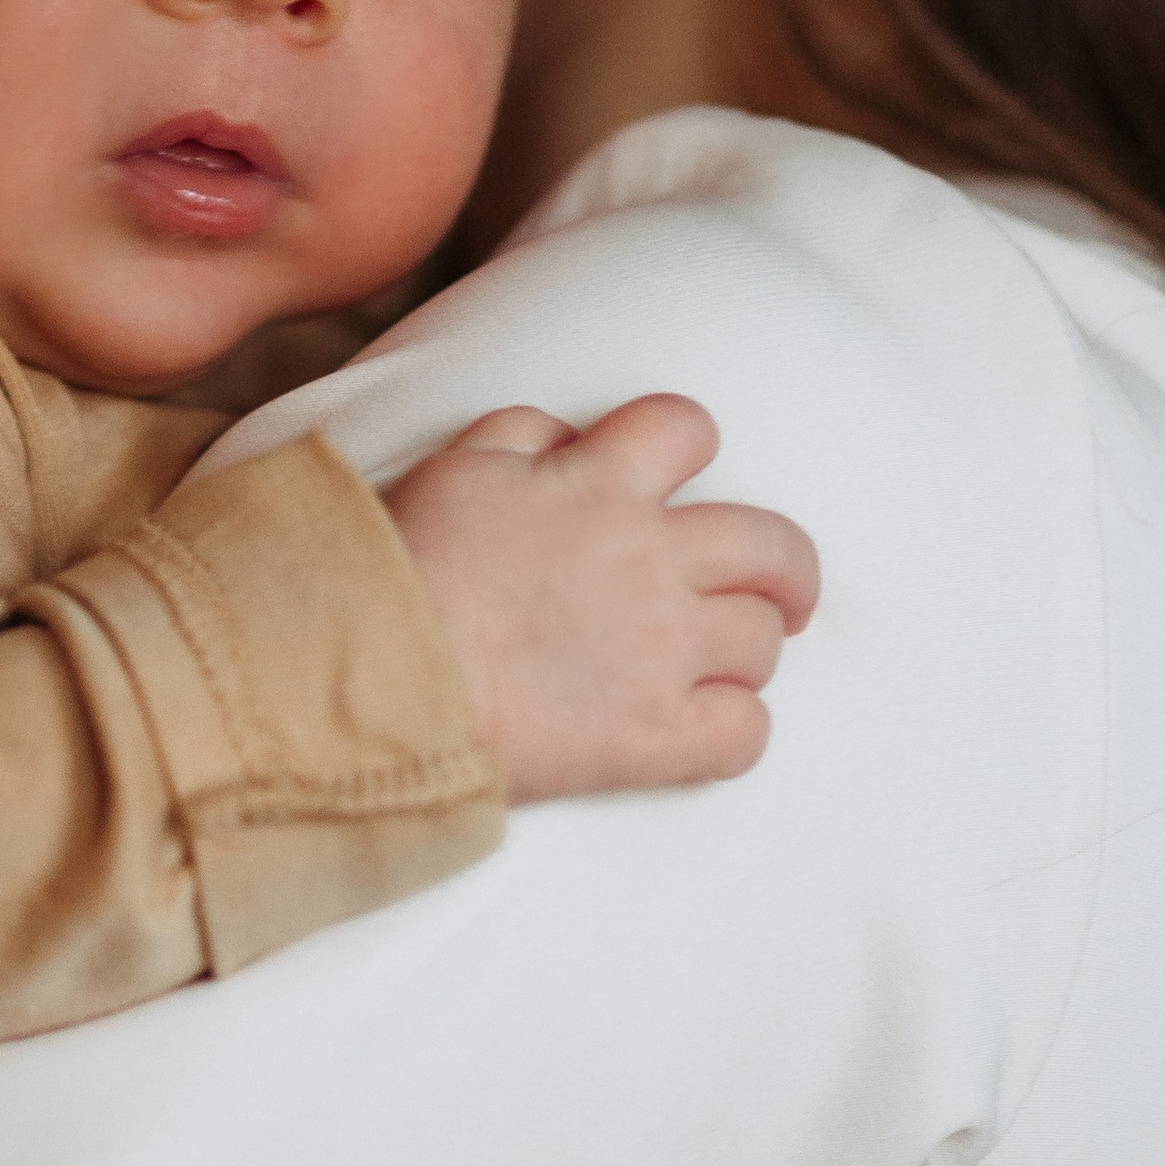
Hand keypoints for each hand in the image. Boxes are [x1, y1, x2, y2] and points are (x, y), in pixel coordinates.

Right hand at [386, 394, 818, 798]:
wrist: (379, 676)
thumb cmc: (401, 568)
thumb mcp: (452, 468)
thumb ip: (519, 437)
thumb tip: (567, 440)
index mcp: (599, 483)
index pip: (687, 429)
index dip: (693, 447)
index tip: (686, 478)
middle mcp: (649, 558)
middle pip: (772, 544)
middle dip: (786, 567)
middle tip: (778, 591)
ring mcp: (661, 651)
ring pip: (762, 639)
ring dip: (746, 647)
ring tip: (715, 664)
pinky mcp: (655, 736)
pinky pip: (745, 733)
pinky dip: (735, 729)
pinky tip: (704, 727)